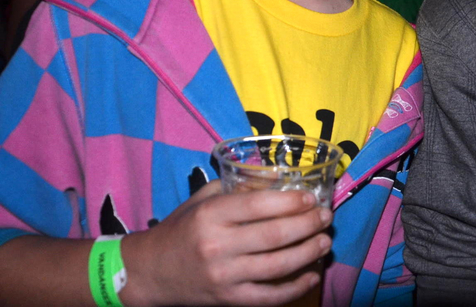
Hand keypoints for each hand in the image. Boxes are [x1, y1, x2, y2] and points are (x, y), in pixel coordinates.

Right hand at [121, 180, 332, 305]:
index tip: (311, 198)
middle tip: (326, 218)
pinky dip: (294, 288)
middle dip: (308, 225)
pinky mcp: (228, 300)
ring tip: (324, 242)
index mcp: (212, 215)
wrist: (149, 272)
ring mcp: (224, 276)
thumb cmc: (181, 229)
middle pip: (275, 235)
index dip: (291, 202)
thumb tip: (279, 180)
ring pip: (277, 266)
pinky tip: (311, 275)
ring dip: (308, 253)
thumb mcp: (203, 199)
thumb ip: (238, 188)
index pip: (259, 205)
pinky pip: (268, 296)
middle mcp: (218, 245)